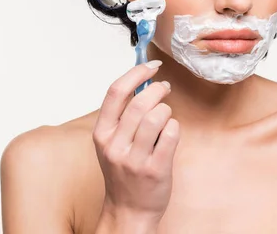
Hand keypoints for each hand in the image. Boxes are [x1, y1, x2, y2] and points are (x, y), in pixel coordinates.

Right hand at [92, 60, 179, 227]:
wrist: (128, 210)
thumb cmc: (123, 172)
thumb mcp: (112, 142)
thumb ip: (122, 115)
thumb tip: (142, 81)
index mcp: (102, 133)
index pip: (116, 92)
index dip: (136, 73)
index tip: (151, 65)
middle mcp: (114, 145)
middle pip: (139, 102)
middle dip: (157, 89)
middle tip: (164, 88)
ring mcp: (134, 159)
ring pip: (155, 117)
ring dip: (166, 109)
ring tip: (165, 114)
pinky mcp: (155, 169)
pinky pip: (171, 135)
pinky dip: (174, 127)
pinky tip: (171, 131)